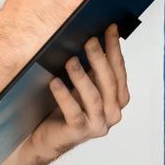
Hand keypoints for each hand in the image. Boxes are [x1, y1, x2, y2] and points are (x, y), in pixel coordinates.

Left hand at [28, 23, 129, 160]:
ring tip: (70, 60)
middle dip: (100, 59)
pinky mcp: (79, 132)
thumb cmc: (64, 107)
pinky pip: (73, 112)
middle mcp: (111, 113)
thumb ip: (91, 68)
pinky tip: (55, 82)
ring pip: (94, 97)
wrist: (45, 136)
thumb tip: (90, 36)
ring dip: (82, 77)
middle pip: (109, 83)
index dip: (115, 49)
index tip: (110, 28)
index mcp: (116, 99)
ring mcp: (97, 124)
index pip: (119, 70)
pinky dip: (64, 96)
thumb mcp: (81, 84)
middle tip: (89, 40)